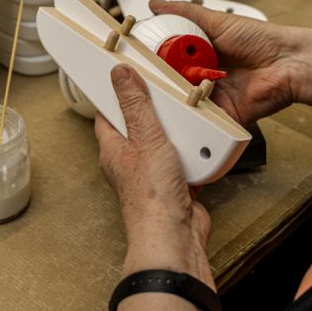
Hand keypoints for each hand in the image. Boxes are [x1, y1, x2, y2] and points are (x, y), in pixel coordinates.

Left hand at [94, 64, 211, 275]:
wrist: (175, 236)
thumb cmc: (151, 196)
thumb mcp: (145, 137)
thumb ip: (135, 104)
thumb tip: (120, 74)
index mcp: (114, 149)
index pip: (108, 114)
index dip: (117, 94)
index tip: (128, 77)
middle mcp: (130, 162)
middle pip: (141, 126)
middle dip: (156, 112)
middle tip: (167, 95)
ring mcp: (153, 174)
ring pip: (165, 143)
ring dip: (179, 134)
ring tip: (187, 121)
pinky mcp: (175, 185)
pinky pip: (185, 161)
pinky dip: (195, 154)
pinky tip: (202, 148)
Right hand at [150, 0, 303, 125]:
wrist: (289, 63)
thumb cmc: (260, 40)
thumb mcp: (217, 21)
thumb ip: (184, 13)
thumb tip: (155, 3)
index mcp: (201, 53)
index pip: (169, 57)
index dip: (153, 57)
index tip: (133, 55)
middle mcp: (204, 75)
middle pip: (172, 80)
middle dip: (158, 78)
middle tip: (138, 75)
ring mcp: (213, 96)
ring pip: (183, 100)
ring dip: (173, 95)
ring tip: (157, 88)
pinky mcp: (222, 115)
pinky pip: (202, 118)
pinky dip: (191, 113)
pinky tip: (180, 104)